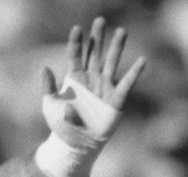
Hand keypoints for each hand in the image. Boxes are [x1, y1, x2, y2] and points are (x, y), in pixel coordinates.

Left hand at [41, 17, 146, 150]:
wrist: (76, 144)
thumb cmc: (61, 125)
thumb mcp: (50, 106)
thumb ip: (49, 87)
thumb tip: (45, 68)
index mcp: (74, 78)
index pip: (76, 55)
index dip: (77, 41)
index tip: (77, 28)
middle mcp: (91, 79)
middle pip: (95, 53)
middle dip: (98, 37)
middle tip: (100, 20)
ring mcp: (104, 87)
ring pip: (111, 63)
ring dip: (116, 47)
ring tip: (121, 31)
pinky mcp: (116, 100)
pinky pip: (126, 84)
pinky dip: (134, 73)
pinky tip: (142, 61)